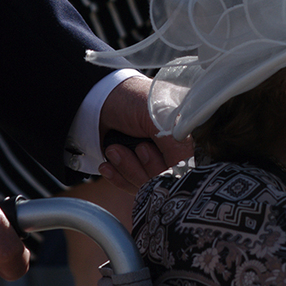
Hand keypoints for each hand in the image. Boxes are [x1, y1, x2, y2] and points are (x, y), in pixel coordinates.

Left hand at [97, 75, 192, 193]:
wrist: (101, 99)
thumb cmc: (133, 100)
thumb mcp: (158, 117)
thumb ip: (176, 144)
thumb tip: (184, 173)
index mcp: (183, 139)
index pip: (183, 169)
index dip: (164, 167)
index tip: (143, 149)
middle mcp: (171, 153)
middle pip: (163, 182)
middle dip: (141, 166)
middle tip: (132, 146)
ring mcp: (152, 163)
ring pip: (145, 186)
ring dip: (126, 169)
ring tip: (113, 149)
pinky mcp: (135, 170)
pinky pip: (130, 186)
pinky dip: (117, 178)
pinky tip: (107, 166)